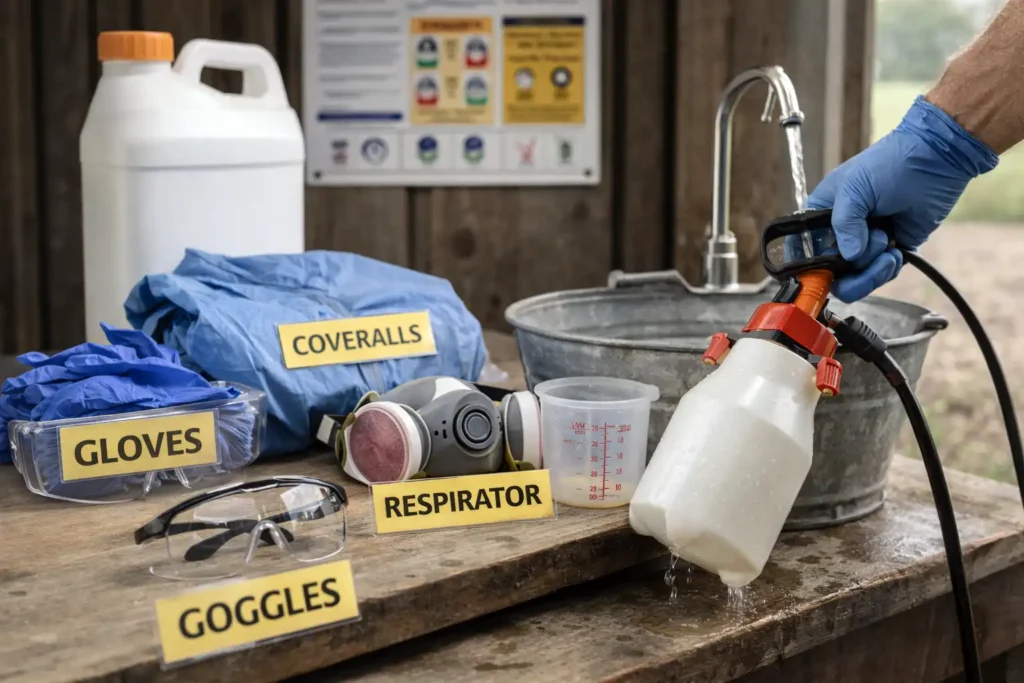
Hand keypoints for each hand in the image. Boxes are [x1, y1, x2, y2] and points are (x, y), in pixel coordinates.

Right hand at [806, 95, 997, 301]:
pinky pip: (880, 275)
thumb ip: (844, 224)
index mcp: (822, 215)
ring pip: (856, 278)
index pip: (805, 250)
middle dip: (851, 271)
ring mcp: (865, 243)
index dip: (812, 266)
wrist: (936, 159)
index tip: (826, 273)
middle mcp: (840, 232)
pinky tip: (896, 252)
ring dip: (872, 270)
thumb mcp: (855, 188)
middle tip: (868, 254)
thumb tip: (850, 257)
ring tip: (888, 246)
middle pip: (831, 272)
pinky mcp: (890, 250)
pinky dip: (888, 270)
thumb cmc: (889, 164)